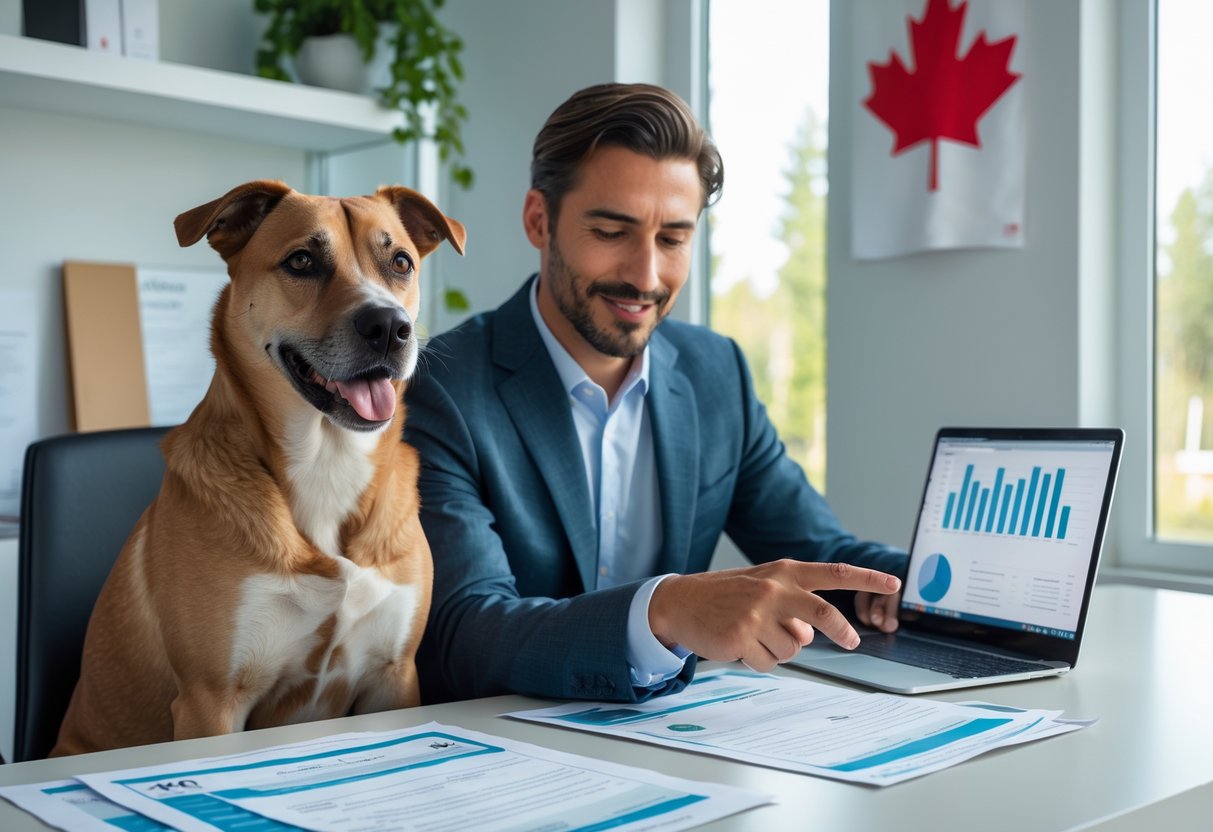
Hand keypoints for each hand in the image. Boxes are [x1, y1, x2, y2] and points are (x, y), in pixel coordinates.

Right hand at [648, 559, 901, 672]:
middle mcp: (774, 589)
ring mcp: (758, 612)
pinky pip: (769, 663)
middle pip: (823, 613)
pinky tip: (739, 645)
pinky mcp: (742, 635)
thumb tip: (810, 635)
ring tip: (754, 637)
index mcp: (783, 572)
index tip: (894, 582)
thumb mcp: (762, 589)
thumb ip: (792, 605)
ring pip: (794, 647)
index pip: (834, 573)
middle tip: (851, 642)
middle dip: (841, 631)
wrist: (681, 602)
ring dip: (779, 649)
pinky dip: (757, 661)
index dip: (867, 577)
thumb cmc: (726, 596)